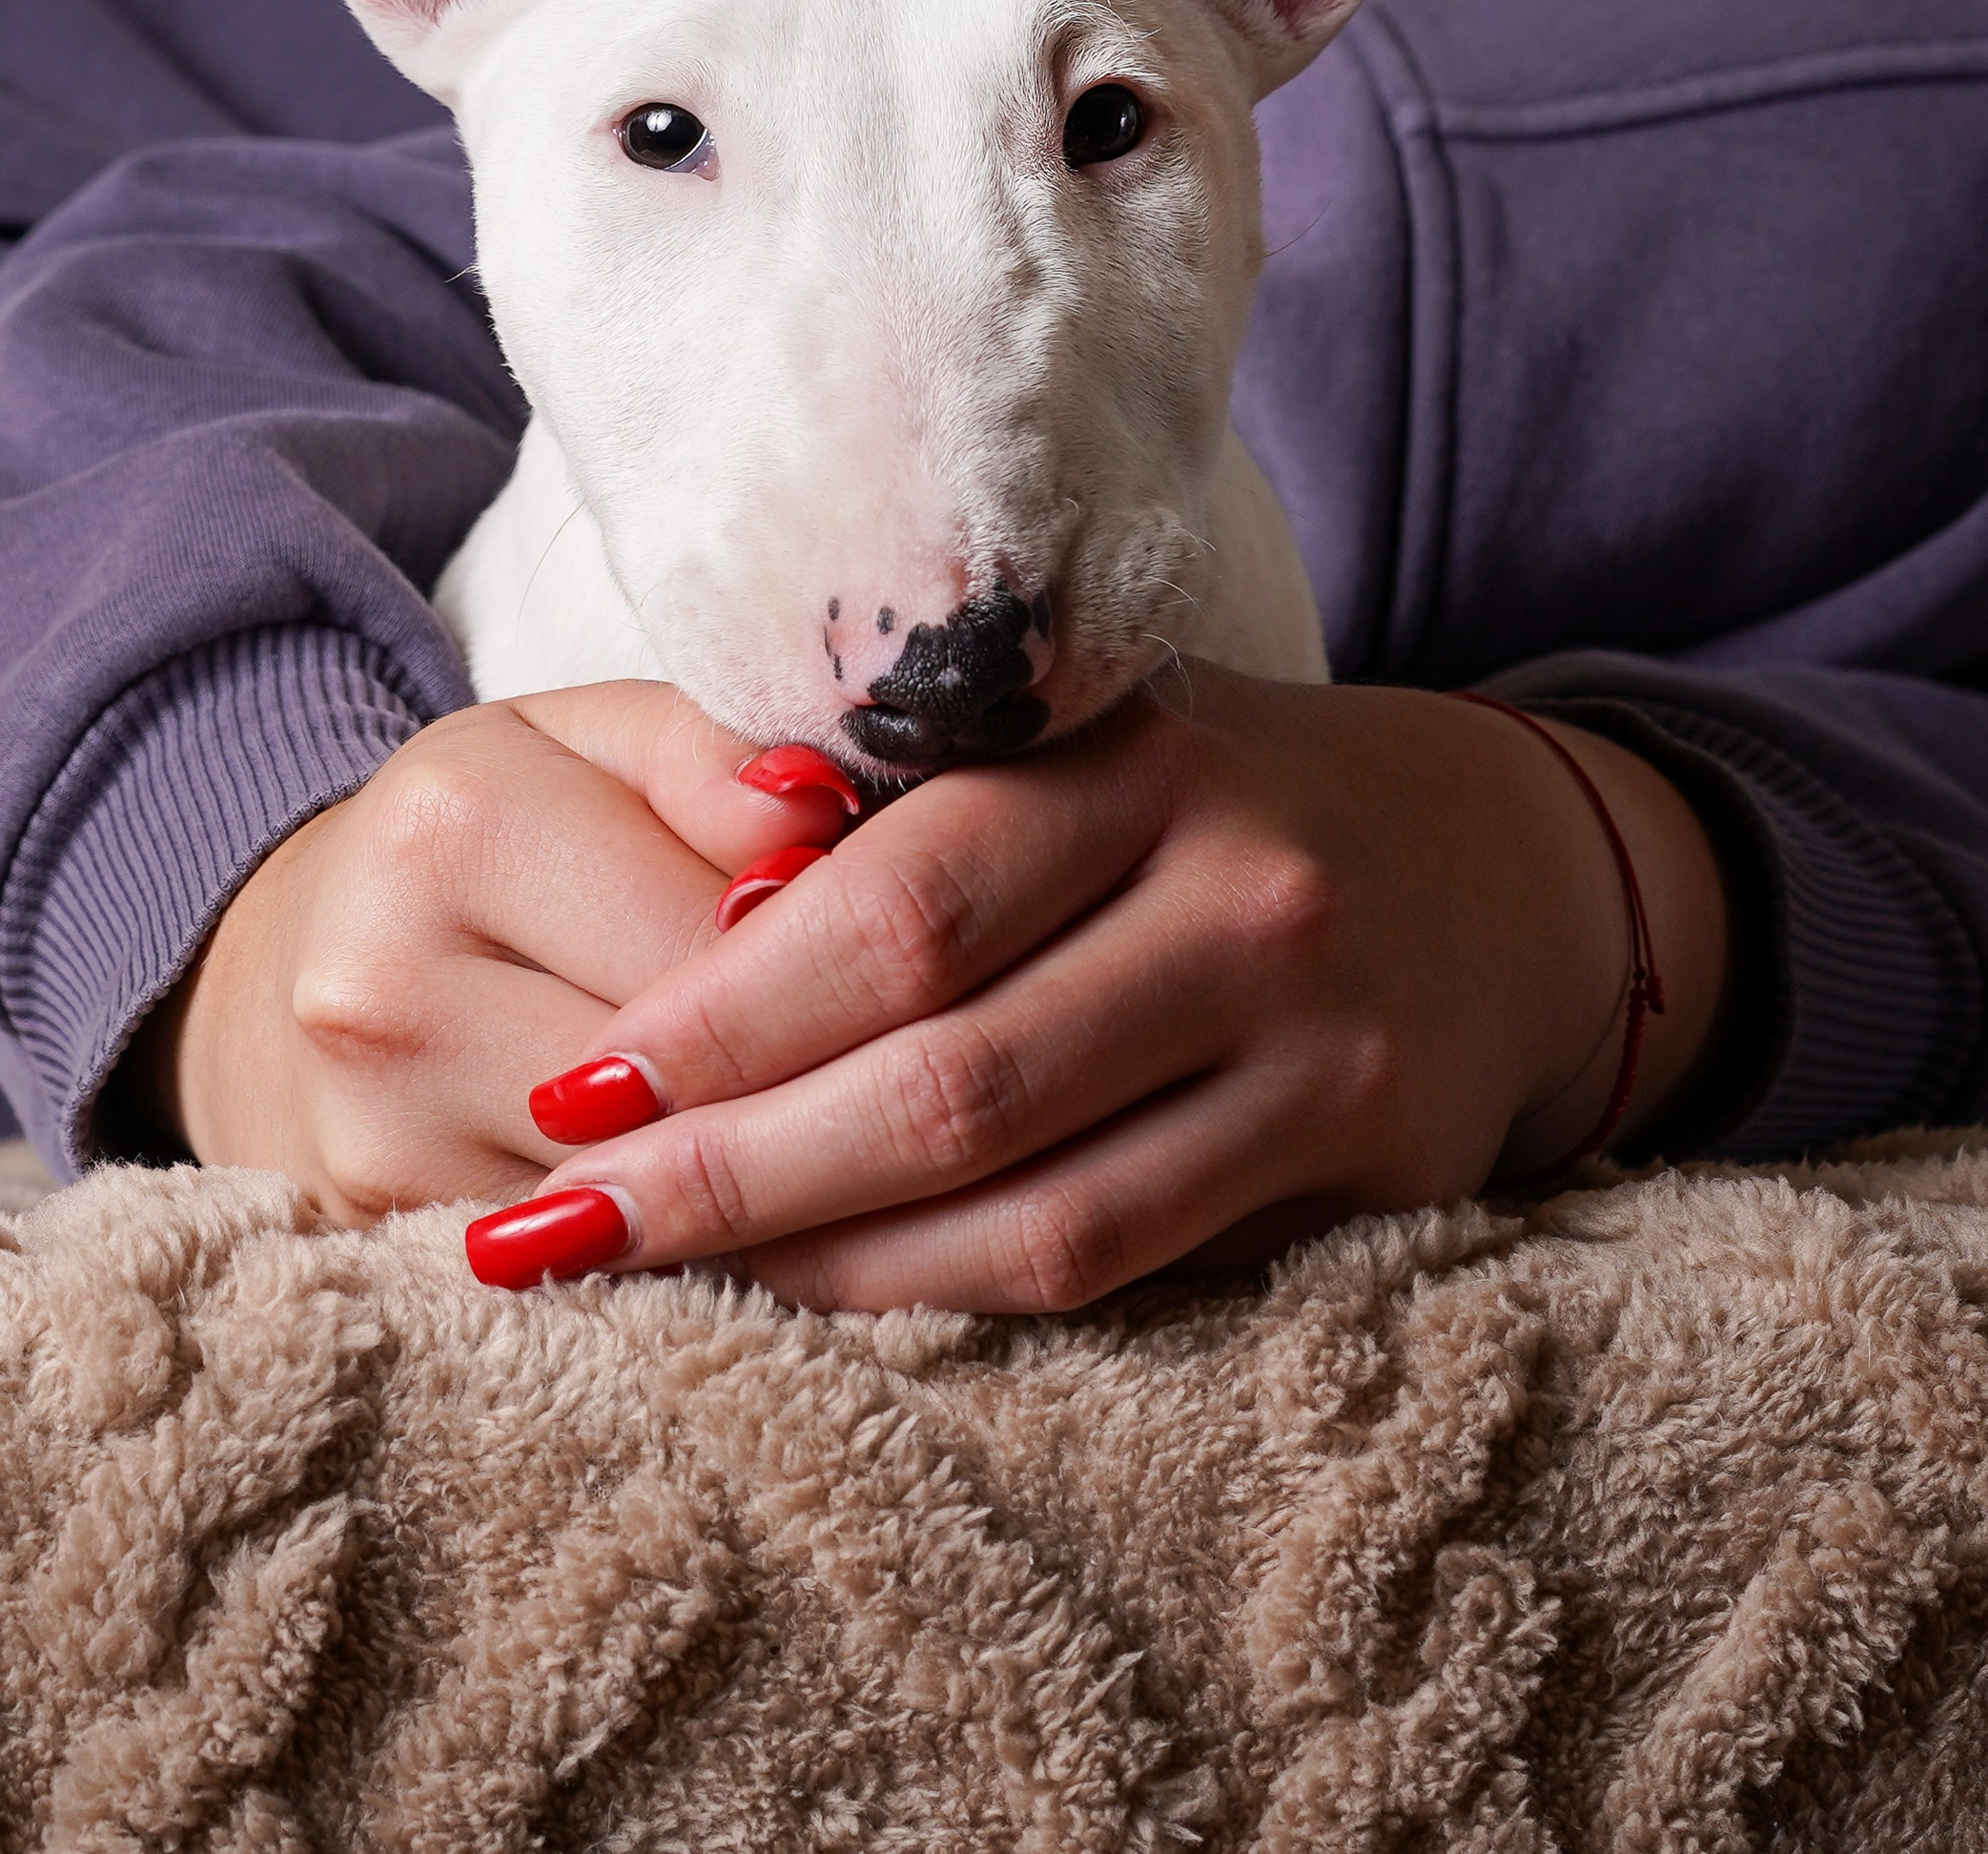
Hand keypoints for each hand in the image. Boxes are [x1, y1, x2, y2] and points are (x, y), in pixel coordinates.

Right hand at [128, 683, 852, 1219]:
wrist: (285, 965)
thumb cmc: (485, 835)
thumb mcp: (593, 744)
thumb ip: (714, 754)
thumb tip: (822, 816)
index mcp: (454, 824)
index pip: (721, 928)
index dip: (839, 948)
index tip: (900, 948)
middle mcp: (389, 991)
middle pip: (690, 1075)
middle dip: (811, 1067)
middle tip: (897, 1050)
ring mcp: (378, 1140)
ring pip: (656, 1190)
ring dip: (762, 1165)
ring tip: (831, 1117)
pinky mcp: (389, 1245)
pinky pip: (601, 1264)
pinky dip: (689, 1237)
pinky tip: (741, 1201)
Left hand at [489, 669, 1732, 1310]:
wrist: (1502, 862)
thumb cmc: (1211, 802)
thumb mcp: (1078, 749)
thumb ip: (906, 828)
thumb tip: (674, 959)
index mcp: (1134, 754)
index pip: (896, 905)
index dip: (722, 1010)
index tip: (576, 1084)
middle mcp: (1239, 887)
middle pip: (947, 1074)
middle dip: (730, 1168)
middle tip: (553, 1227)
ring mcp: (1319, 1033)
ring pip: (1035, 1207)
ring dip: (825, 1266)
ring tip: (657, 1287)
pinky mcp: (1375, 1157)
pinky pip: (1131, 1263)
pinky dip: (965, 1296)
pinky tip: (840, 1306)